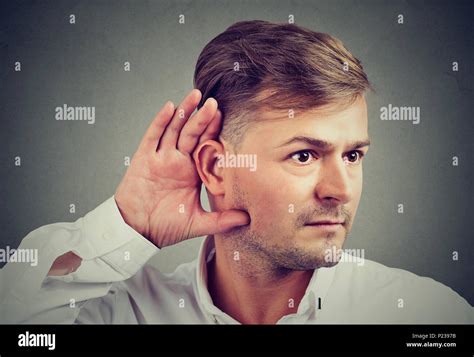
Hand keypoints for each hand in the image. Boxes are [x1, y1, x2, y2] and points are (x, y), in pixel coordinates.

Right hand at [114, 89, 249, 247]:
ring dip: (184, 113)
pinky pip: (152, 137)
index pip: (205, 147)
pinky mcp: (144, 159)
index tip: (225, 118)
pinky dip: (160, 122)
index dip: (213, 132)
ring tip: (195, 96)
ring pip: (173, 130)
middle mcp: (178, 161)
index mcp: (192, 172)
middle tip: (214, 103)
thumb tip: (248, 219)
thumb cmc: (166, 227)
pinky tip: (169, 107)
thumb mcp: (197, 223)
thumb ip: (222, 220)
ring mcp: (161, 158)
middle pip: (191, 134)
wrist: (138, 232)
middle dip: (202, 118)